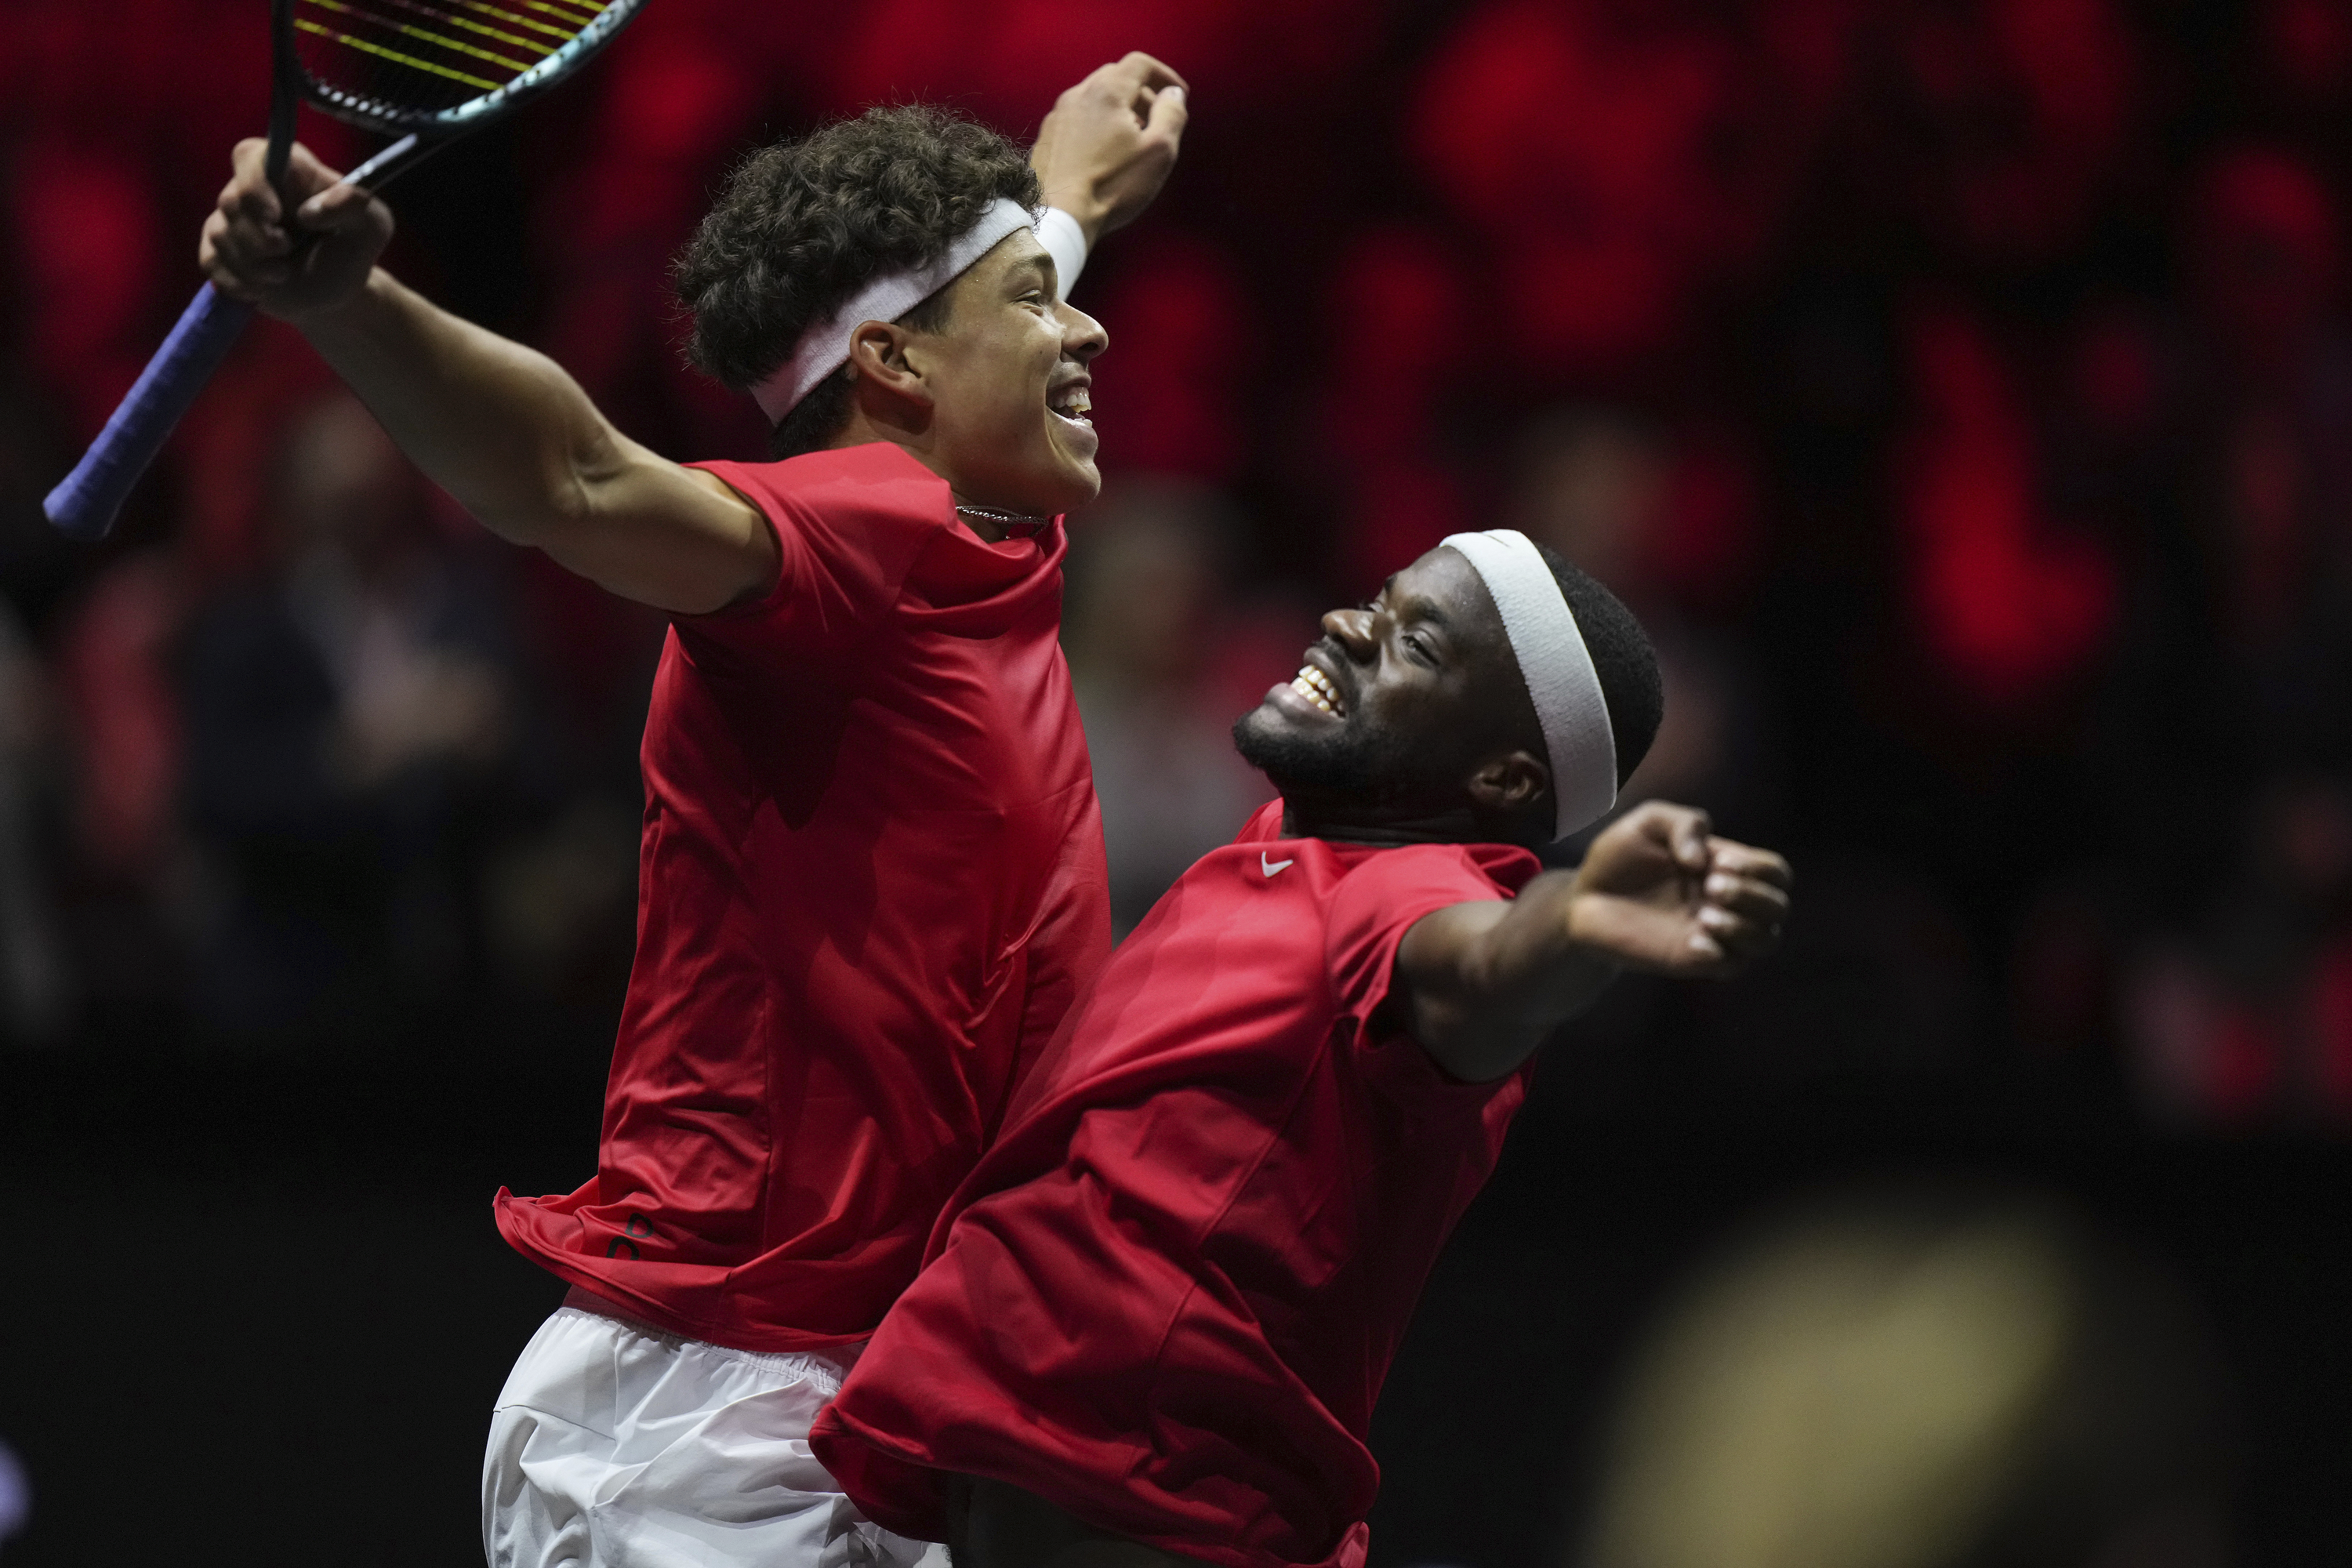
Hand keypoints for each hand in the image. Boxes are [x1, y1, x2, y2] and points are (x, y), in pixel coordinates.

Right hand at [200, 139, 393, 322]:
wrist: (334, 294)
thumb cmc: (352, 249)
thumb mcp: (373, 226)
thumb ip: (354, 205)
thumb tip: (310, 211)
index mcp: (288, 169)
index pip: (250, 155)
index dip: (254, 185)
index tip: (274, 216)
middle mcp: (253, 187)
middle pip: (231, 201)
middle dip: (259, 238)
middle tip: (287, 252)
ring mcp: (231, 218)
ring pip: (220, 235)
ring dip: (254, 266)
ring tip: (283, 274)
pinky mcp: (218, 249)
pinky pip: (211, 263)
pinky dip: (238, 283)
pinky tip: (263, 288)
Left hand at [1031, 53, 1188, 245]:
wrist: (1058, 217)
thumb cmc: (1112, 186)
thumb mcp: (1159, 151)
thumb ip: (1171, 114)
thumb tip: (1173, 94)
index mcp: (1107, 92)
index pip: (1140, 63)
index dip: (1164, 75)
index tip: (1178, 95)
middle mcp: (1077, 95)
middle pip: (1116, 76)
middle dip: (1142, 92)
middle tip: (1158, 117)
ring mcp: (1057, 116)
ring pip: (1094, 98)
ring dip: (1119, 109)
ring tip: (1133, 139)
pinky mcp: (1047, 138)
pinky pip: (1077, 119)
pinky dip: (1097, 124)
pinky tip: (1105, 153)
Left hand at [1566, 801, 1790, 977]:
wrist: (1582, 900)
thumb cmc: (1619, 859)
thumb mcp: (1649, 822)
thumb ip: (1684, 823)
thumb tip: (1704, 861)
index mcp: (1727, 868)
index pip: (1776, 873)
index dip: (1760, 869)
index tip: (1720, 862)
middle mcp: (1729, 903)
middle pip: (1779, 907)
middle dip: (1753, 896)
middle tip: (1710, 886)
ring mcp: (1714, 934)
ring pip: (1767, 941)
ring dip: (1745, 928)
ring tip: (1703, 917)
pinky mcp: (1693, 960)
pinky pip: (1731, 966)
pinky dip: (1720, 953)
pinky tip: (1691, 939)